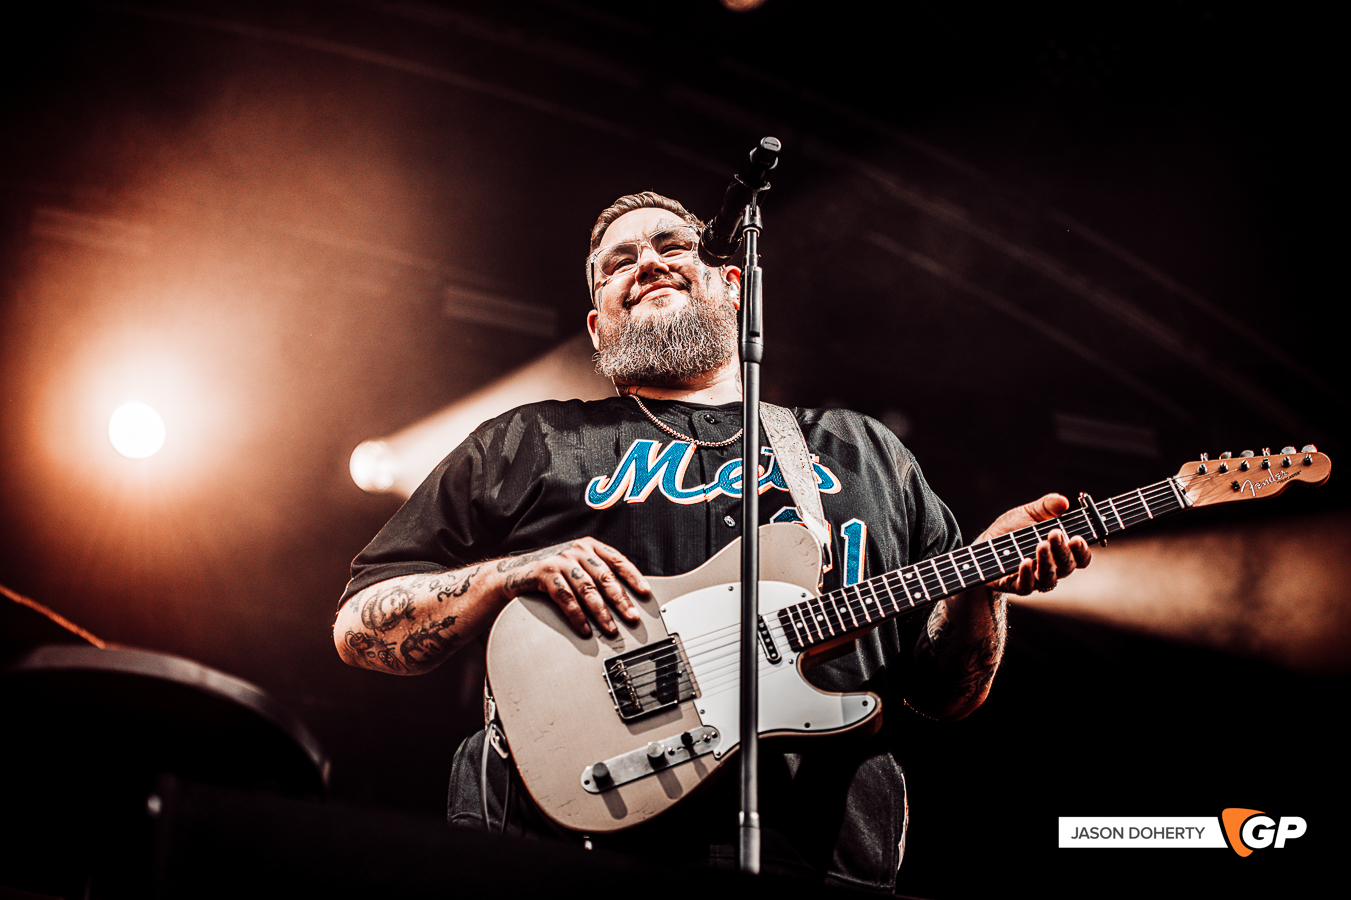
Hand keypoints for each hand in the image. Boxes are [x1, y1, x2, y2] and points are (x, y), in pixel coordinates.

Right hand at [495, 538, 648, 636]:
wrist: (512, 574)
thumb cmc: (550, 573)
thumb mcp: (576, 566)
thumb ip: (596, 573)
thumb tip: (625, 596)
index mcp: (589, 546)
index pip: (617, 560)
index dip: (633, 576)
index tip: (645, 592)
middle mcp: (576, 550)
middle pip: (605, 577)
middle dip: (620, 600)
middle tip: (631, 617)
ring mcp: (560, 560)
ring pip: (587, 589)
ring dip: (601, 612)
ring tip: (610, 628)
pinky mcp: (545, 573)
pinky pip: (565, 598)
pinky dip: (577, 616)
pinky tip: (585, 628)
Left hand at [979, 493, 1090, 595]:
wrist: (984, 544)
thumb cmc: (1012, 529)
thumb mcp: (1029, 513)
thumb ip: (1047, 506)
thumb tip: (1063, 501)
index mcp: (1060, 551)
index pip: (1080, 557)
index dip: (1083, 550)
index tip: (1078, 538)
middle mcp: (1052, 568)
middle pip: (1067, 567)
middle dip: (1063, 550)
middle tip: (1055, 534)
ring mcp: (1035, 579)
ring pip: (1049, 578)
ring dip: (1047, 561)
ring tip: (1041, 544)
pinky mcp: (1016, 586)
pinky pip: (1026, 586)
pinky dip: (1027, 574)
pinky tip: (1024, 561)